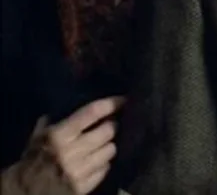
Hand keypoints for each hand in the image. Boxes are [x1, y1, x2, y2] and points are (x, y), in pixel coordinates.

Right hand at [2, 96, 123, 193]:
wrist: (23, 190)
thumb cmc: (33, 159)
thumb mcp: (39, 136)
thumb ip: (57, 121)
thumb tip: (76, 105)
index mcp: (59, 135)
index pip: (92, 113)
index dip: (111, 104)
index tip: (123, 100)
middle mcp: (72, 151)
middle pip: (107, 131)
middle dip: (111, 127)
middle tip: (110, 125)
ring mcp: (80, 170)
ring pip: (110, 150)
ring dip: (108, 146)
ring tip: (103, 145)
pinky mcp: (84, 186)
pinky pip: (105, 169)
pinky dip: (103, 164)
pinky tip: (97, 162)